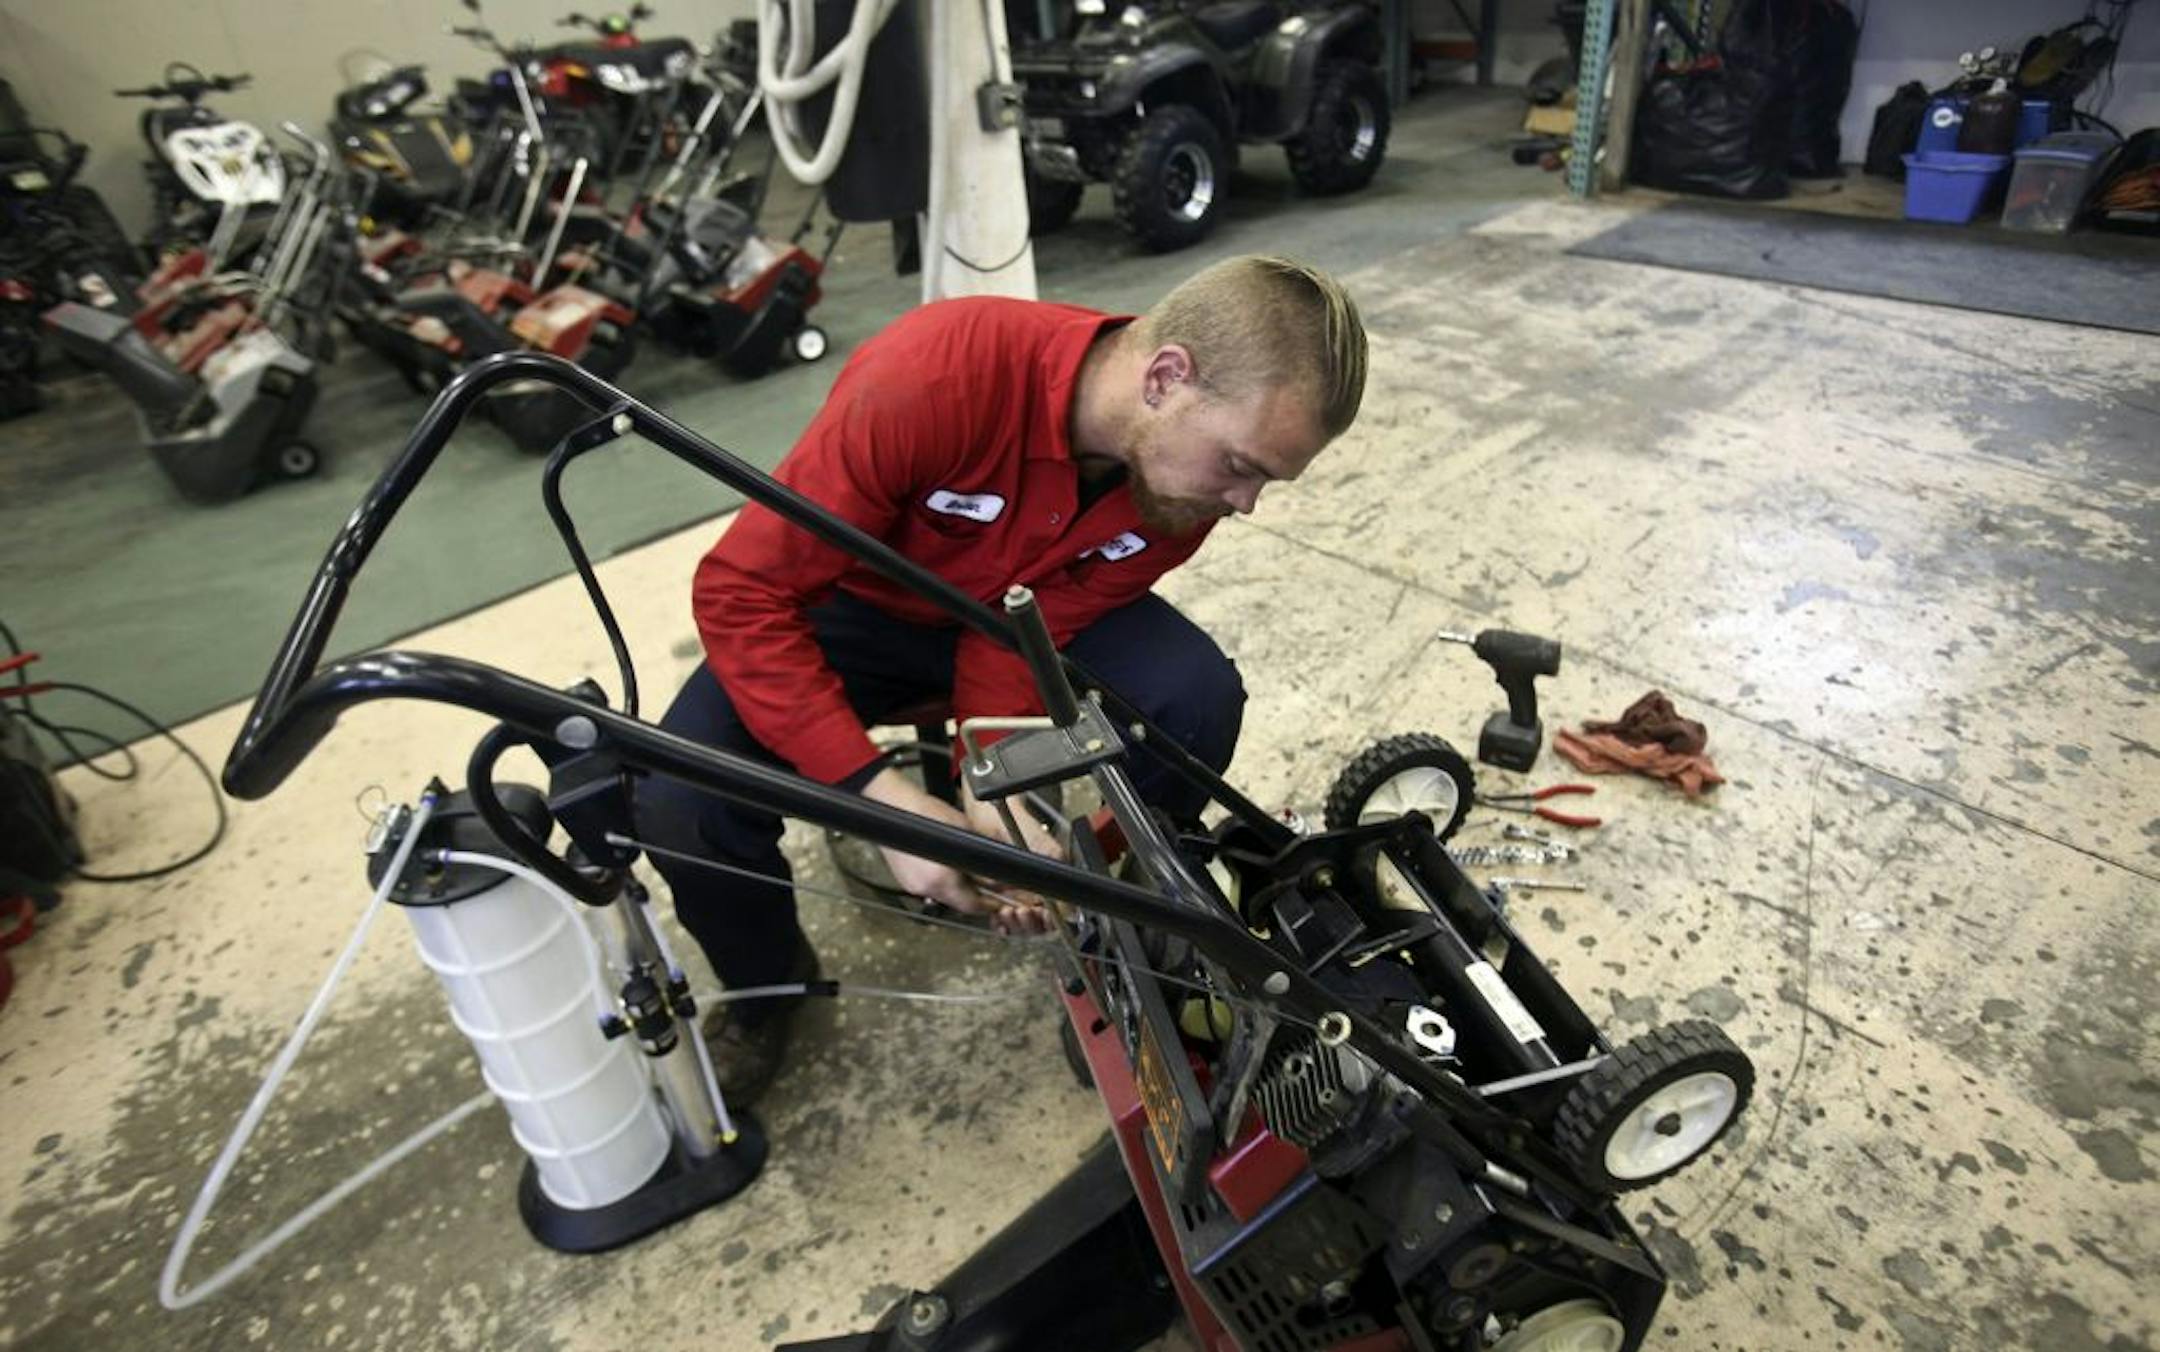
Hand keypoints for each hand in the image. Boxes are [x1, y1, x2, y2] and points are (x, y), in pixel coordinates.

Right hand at [861, 768, 1052, 934]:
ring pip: (944, 895)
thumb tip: (998, 871)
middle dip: (974, 895)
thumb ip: (983, 855)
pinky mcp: (906, 880)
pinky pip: (930, 887)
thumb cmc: (924, 811)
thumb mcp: (964, 831)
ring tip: (964, 870)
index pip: (972, 906)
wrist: (891, 805)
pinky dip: (941, 881)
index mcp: (941, 880)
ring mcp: (913, 886)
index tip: (999, 903)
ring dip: (957, 888)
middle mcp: (926, 888)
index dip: (989, 905)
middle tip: (986, 885)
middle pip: (958, 903)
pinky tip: (944, 865)